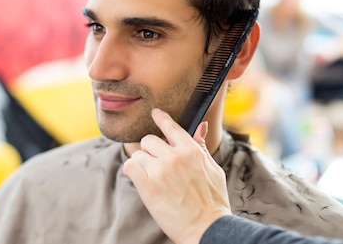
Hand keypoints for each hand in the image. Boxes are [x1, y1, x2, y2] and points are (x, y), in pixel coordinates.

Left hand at [123, 108, 231, 243]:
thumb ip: (201, 146)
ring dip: (142, 163)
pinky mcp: (148, 186)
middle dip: (151, 150)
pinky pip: (130, 166)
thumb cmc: (212, 201)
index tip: (155, 113)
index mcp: (191, 151)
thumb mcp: (213, 169)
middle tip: (157, 164)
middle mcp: (174, 157)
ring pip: (138, 154)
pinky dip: (132, 171)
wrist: (206, 228)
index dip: (161, 118)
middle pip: (149, 140)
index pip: (171, 126)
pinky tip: (140, 179)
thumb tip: (201, 126)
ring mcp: (160, 171)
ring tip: (152, 177)